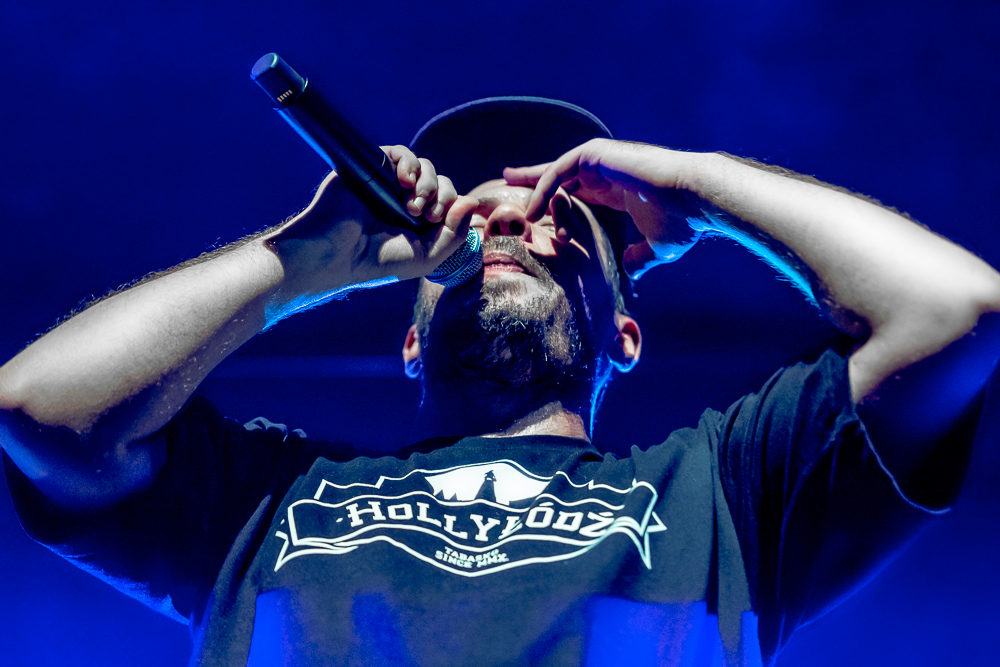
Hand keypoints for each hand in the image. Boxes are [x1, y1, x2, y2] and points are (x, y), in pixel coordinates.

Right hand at [270, 145, 478, 294]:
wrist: (337, 253)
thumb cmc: (378, 261)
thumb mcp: (427, 256)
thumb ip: (454, 233)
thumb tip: (472, 200)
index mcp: (419, 222)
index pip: (449, 202)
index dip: (452, 206)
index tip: (436, 221)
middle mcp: (405, 201)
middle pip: (440, 182)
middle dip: (440, 196)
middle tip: (424, 215)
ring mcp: (389, 184)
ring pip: (424, 167)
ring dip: (427, 182)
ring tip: (411, 203)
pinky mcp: (373, 168)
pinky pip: (400, 152)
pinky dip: (409, 162)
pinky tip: (404, 180)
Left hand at [503, 138, 704, 278]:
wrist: (694, 199)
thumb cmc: (682, 221)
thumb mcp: (658, 246)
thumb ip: (640, 257)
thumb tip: (631, 272)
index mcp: (615, 189)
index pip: (576, 191)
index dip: (554, 200)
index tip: (535, 213)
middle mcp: (605, 172)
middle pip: (558, 176)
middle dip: (533, 180)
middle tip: (509, 182)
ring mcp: (601, 160)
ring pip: (555, 172)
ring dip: (533, 188)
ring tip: (513, 205)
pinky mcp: (597, 154)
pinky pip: (559, 171)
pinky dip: (543, 187)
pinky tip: (532, 208)